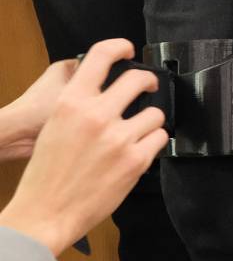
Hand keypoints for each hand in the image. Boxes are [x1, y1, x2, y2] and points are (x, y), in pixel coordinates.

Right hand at [0, 39, 166, 255]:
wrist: (45, 213)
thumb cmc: (46, 174)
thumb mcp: (54, 125)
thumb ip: (80, 104)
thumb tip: (104, 91)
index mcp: (71, 103)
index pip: (100, 56)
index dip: (119, 47)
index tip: (127, 50)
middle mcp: (96, 115)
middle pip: (139, 80)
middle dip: (148, 82)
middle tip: (148, 87)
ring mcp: (119, 138)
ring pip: (156, 113)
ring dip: (150, 121)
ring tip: (138, 131)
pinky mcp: (136, 160)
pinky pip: (160, 138)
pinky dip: (153, 142)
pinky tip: (140, 149)